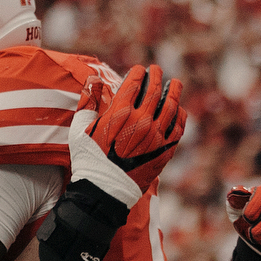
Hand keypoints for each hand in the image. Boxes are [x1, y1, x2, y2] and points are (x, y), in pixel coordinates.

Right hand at [76, 63, 187, 193]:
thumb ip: (88, 101)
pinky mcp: (165, 150)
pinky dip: (180, 115)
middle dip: (157, 76)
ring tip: (175, 84)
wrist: (104, 190)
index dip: (138, 72)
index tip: (140, 69)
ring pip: (171, 105)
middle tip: (157, 70)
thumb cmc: (89, 159)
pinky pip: (178, 127)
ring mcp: (156, 136)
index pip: (134, 82)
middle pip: (155, 90)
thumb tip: (94, 79)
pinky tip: (178, 110)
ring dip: (174, 91)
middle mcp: (142, 121)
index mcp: (120, 113)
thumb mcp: (81, 128)